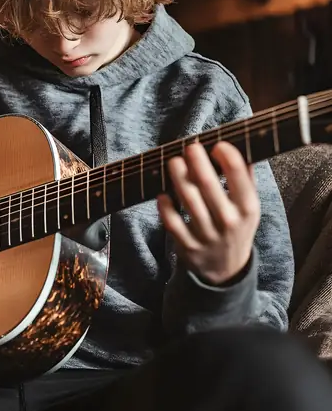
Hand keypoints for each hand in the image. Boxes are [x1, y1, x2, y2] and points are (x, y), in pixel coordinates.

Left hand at [157, 141, 260, 285]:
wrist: (226, 268)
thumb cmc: (236, 225)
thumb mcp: (248, 205)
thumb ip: (245, 176)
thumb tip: (238, 141)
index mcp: (247, 208)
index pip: (240, 178)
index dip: (228, 158)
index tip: (218, 145)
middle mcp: (228, 221)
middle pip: (209, 186)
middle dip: (198, 163)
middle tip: (190, 146)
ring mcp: (207, 235)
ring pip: (189, 201)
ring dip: (179, 177)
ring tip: (173, 161)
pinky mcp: (187, 245)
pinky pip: (172, 222)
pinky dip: (165, 207)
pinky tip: (162, 192)